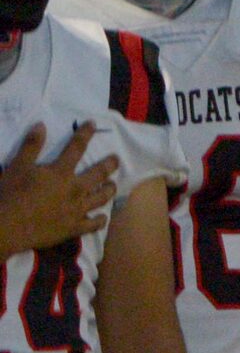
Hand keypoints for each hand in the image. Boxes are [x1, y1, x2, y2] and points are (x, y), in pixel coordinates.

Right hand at [0, 123, 119, 259]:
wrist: (8, 225)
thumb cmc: (12, 193)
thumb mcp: (18, 165)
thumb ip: (31, 145)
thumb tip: (42, 125)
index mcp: (61, 172)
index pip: (76, 148)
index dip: (85, 134)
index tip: (93, 124)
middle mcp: (75, 190)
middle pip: (99, 174)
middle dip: (109, 165)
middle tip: (116, 160)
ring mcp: (77, 210)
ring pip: (102, 198)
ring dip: (109, 190)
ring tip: (113, 185)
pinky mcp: (74, 228)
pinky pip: (94, 224)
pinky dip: (100, 220)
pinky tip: (103, 217)